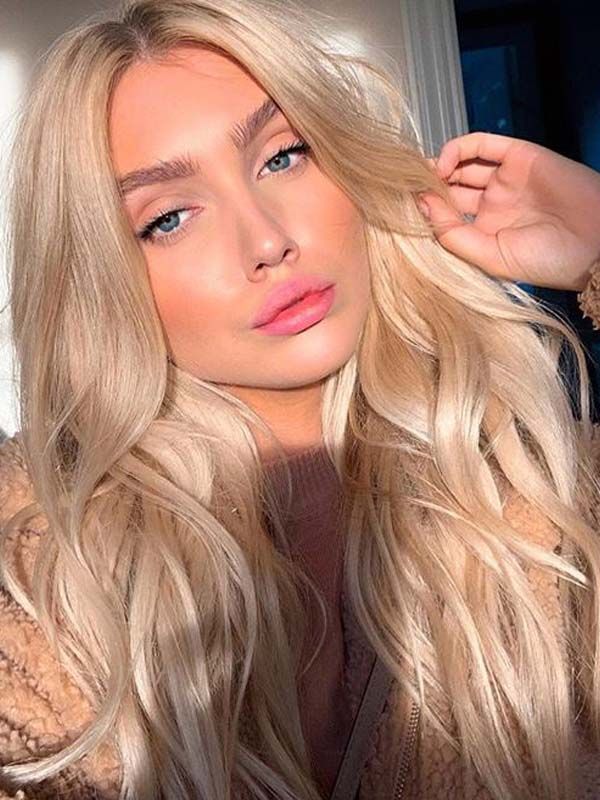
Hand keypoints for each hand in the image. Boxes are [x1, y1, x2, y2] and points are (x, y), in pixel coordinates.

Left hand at [420, 132, 599, 290]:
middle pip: (449, 188)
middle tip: (404, 187)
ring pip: (462, 164)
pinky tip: (443, 163)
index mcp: (484, 231)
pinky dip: (459, 148)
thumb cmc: (548, 260)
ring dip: (438, 167)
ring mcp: (504, 178)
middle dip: (427, 186)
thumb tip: (420, 207)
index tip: (401, 210)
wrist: (595, 244)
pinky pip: (482, 144)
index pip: (445, 216)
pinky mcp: (518, 155)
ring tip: (421, 175)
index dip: (424, 210)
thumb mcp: (490, 257)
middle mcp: (491, 203)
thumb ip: (453, 235)